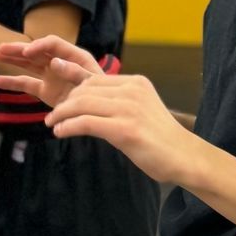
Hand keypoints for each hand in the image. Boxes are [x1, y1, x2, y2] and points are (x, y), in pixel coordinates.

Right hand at [0, 35, 102, 109]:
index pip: (53, 44)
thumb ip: (76, 72)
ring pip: (28, 64)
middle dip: (19, 49)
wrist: (102, 114)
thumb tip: (54, 62)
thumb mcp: (93, 82)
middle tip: (1, 48)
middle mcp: (61, 62)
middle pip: (37, 51)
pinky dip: (11, 82)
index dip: (39, 45)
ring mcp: (51, 76)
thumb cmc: (103, 96)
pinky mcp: (45, 90)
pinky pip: (26, 84)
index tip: (26, 52)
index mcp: (75, 56)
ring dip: (12, 59)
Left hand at [48, 68, 192, 182]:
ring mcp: (128, 109)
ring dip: (61, 114)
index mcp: (135, 83)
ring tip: (52, 124)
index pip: (94, 79)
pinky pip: (85, 123)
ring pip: (81, 104)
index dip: (71, 87)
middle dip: (64, 102)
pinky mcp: (124, 129)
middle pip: (85, 89)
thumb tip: (89, 101)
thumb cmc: (160, 137)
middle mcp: (131, 91)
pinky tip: (60, 132)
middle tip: (53, 116)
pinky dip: (68, 127)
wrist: (183, 156)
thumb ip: (118, 101)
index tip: (58, 97)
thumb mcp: (140, 109)